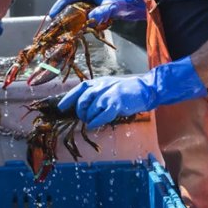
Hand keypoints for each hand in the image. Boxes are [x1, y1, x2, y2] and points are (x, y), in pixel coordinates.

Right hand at [49, 0, 149, 23]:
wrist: (127, 1)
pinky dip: (73, 21)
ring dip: (64, 17)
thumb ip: (103, 11)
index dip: (59, 5)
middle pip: (67, 3)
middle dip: (59, 13)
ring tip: (59, 27)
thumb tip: (91, 17)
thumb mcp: (112, 6)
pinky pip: (77, 14)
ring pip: (71, 9)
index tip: (52, 15)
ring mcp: (86, 1)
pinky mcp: (88, 8)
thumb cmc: (119, 1)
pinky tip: (71, 28)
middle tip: (52, 24)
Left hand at [58, 56, 207, 128]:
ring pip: (90, 109)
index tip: (61, 107)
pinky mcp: (116, 103)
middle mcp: (101, 86)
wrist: (146, 89)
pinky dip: (95, 122)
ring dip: (88, 118)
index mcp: (99, 82)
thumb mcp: (109, 86)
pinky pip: (100, 115)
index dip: (68, 98)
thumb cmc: (127, 90)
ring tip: (92, 121)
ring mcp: (108, 94)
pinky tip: (94, 125)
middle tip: (84, 118)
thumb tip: (85, 106)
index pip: (79, 88)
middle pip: (82, 101)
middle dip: (80, 112)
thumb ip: (97, 93)